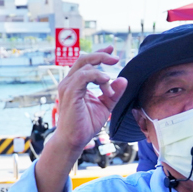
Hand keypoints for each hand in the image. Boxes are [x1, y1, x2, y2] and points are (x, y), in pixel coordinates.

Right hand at [33, 47, 126, 191]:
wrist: (74, 140)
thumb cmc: (85, 125)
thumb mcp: (105, 106)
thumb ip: (114, 93)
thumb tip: (124, 80)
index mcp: (76, 84)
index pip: (86, 63)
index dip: (99, 54)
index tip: (111, 51)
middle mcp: (70, 82)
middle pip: (84, 60)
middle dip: (101, 56)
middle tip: (116, 59)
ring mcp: (68, 87)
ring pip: (85, 66)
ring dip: (102, 74)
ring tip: (109, 90)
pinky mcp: (70, 93)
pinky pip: (83, 76)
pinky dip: (97, 76)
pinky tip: (106, 82)